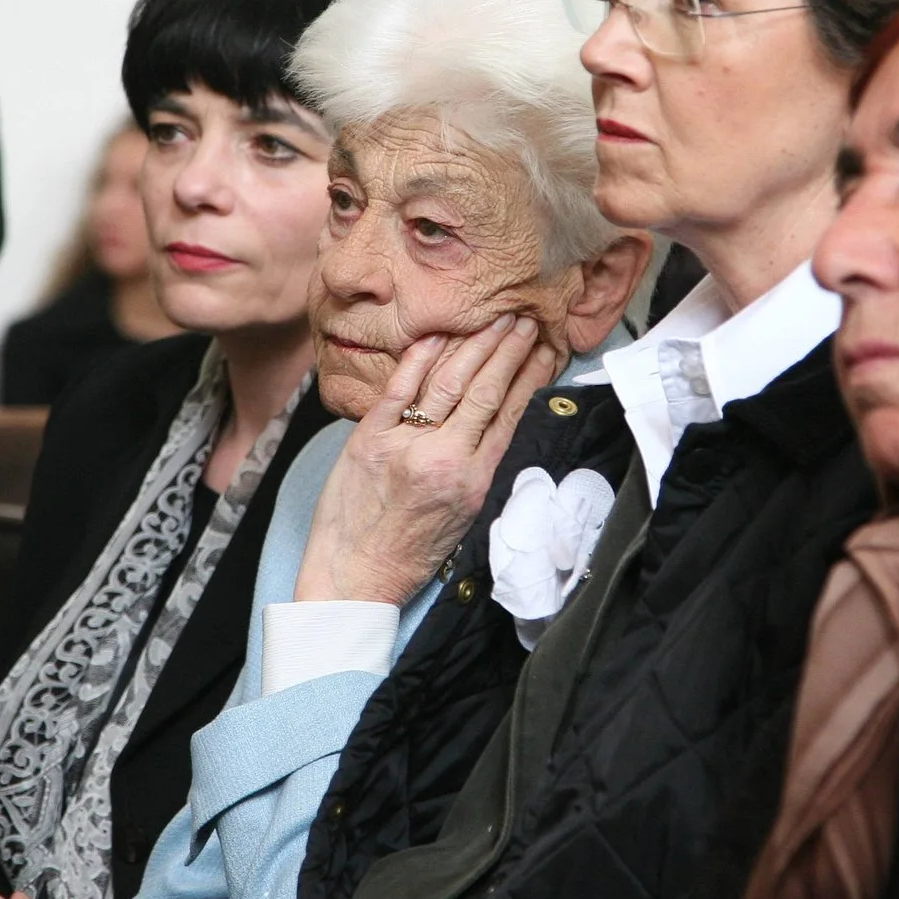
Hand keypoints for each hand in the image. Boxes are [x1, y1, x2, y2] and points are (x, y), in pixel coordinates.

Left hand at [296, 316, 558, 605]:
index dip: (529, 377)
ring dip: (475, 345)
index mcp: (473, 481)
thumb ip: (478, 468)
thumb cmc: (409, 553)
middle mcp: (444, 458)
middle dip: (509, 349)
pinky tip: (439, 334)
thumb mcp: (463, 517)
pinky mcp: (368, 438)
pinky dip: (419, 358)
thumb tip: (496, 421)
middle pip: (485, 390)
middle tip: (525, 320)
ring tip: (495, 321)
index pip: (510, 415)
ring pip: (448, 382)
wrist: (354, 578)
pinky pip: (398, 388)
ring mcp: (404, 444)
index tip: (544, 351)